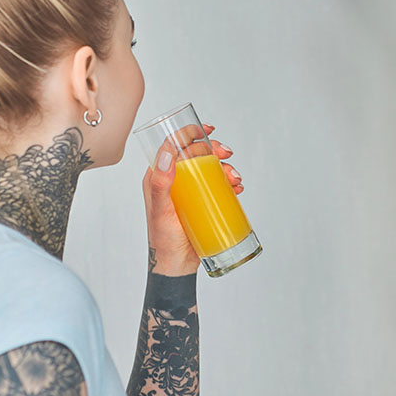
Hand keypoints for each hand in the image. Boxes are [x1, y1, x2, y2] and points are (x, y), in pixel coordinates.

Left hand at [142, 123, 243, 276]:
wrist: (177, 265)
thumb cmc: (163, 240)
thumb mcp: (161, 211)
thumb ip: (160, 184)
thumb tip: (166, 154)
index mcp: (158, 176)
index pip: (172, 146)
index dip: (189, 133)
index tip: (205, 130)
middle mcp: (173, 180)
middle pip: (195, 154)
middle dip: (214, 149)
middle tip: (226, 154)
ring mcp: (189, 191)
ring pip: (209, 169)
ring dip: (225, 167)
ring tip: (235, 178)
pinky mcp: (202, 202)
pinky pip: (217, 185)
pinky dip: (229, 182)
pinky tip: (236, 187)